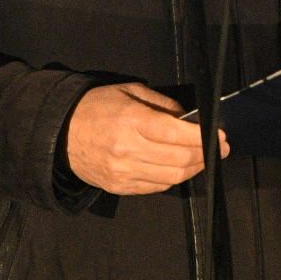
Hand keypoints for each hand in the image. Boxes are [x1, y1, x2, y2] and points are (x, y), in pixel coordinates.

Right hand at [66, 82, 227, 194]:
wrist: (60, 134)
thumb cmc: (96, 106)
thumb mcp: (129, 91)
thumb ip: (161, 104)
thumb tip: (188, 118)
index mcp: (131, 121)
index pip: (176, 134)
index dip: (202, 137)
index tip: (220, 135)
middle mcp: (128, 150)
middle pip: (179, 160)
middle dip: (205, 155)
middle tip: (220, 148)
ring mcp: (123, 172)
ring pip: (171, 177)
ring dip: (194, 169)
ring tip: (204, 159)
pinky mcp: (119, 188)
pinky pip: (156, 187)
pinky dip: (173, 178)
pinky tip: (181, 168)